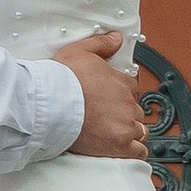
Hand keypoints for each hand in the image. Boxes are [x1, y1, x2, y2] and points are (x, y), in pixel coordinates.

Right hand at [55, 28, 147, 160]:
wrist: (51, 105)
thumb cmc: (62, 80)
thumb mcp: (80, 51)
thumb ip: (101, 44)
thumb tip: (116, 39)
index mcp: (121, 82)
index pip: (132, 88)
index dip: (121, 93)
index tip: (111, 98)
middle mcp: (127, 103)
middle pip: (135, 110)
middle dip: (125, 113)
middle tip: (107, 117)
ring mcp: (125, 125)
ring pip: (139, 130)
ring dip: (130, 131)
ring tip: (114, 133)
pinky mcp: (119, 145)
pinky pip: (138, 151)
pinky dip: (134, 151)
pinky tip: (125, 149)